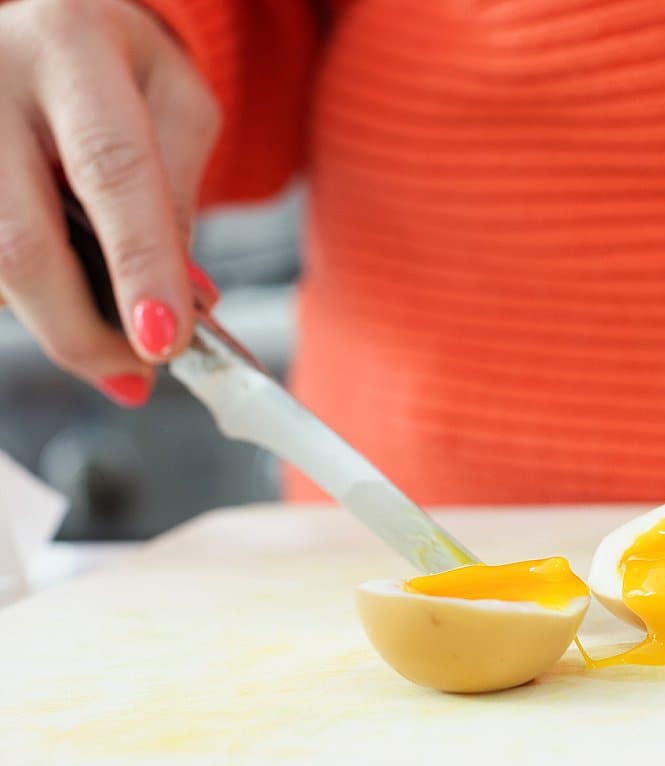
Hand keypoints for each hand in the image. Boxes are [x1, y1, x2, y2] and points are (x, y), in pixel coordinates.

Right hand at [0, 0, 219, 404]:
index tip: (164, 342)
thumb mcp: (178, 103)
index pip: (110, 169)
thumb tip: (185, 301)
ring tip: (109, 343)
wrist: (46, 26)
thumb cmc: (120, 69)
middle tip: (138, 375)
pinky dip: (23, 301)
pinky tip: (60, 301)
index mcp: (72, 45)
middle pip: (22, 240)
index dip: (139, 265)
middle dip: (84, 330)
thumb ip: (182, 194)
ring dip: (53, 323)